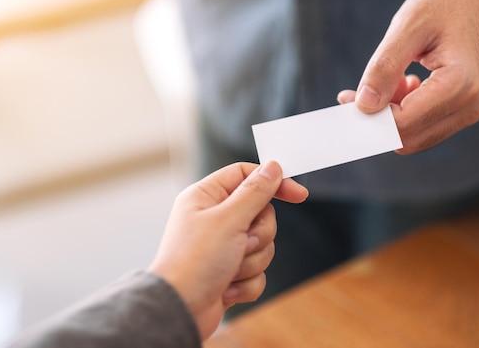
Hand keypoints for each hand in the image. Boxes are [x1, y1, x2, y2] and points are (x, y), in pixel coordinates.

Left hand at [148, 161, 307, 339]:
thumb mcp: (229, 219)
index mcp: (206, 197)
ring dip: (252, 260)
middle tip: (243, 243)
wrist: (180, 311)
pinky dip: (247, 281)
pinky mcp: (229, 271)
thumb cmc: (194, 262)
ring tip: (230, 269)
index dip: (272, 183)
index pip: (246, 175)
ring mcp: (222, 246)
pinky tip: (228, 288)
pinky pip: (258, 270)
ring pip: (262, 244)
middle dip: (258, 234)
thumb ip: (255, 191)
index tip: (298, 195)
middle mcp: (213, 218)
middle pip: (260, 213)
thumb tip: (272, 168)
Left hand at [337, 0, 478, 153]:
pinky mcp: (463, 112)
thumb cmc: (447, 3)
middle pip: (407, 138)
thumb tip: (364, 105)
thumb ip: (385, 66)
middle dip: (377, 121)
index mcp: (460, 84)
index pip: (403, 122)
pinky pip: (424, 128)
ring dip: (390, 117)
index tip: (345, 98)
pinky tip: (402, 84)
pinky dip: (403, 114)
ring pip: (414, 138)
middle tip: (355, 93)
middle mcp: (469, 106)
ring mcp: (469, 112)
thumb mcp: (409, 25)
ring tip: (387, 81)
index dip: (369, 116)